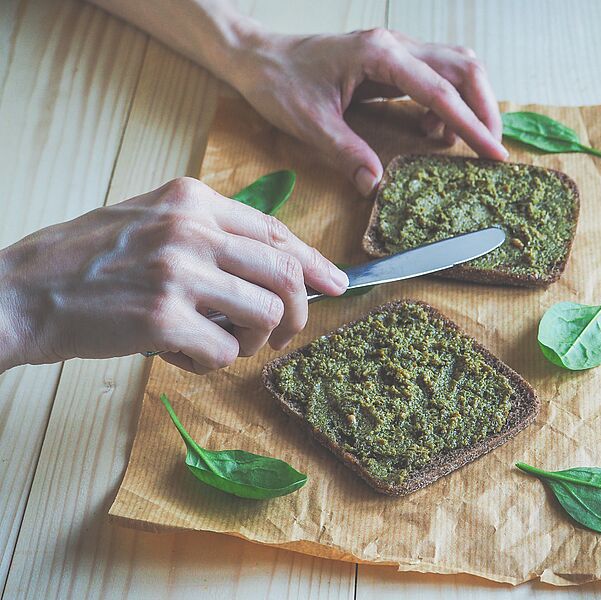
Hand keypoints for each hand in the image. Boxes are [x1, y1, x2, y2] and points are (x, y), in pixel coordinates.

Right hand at [0, 177, 347, 373]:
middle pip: (285, 273)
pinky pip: (224, 352)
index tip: (336, 284)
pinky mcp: (161, 318)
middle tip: (284, 334)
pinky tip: (180, 353)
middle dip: (297, 312)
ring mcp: (177, 272)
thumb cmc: (86, 261)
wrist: (17, 291)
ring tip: (222, 344)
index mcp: (191, 199)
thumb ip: (209, 232)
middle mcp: (190, 228)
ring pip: (265, 314)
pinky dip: (211, 363)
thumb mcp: (150, 220)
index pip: (276, 232)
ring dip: (254, 342)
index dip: (315, 262)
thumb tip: (274, 263)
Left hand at [229, 28, 506, 195]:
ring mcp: (395, 52)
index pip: (440, 91)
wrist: (256, 57)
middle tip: (489, 150)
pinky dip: (446, 106)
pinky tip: (431, 132)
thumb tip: (375, 184)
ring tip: (460, 144)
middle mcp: (395, 46)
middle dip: (483, 108)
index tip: (493, 153)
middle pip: (463, 68)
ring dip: (469, 104)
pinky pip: (435, 79)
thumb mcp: (309, 122)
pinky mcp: (391, 64)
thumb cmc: (278, 82)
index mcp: (379, 56)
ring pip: (455, 69)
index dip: (471, 124)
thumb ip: (346, 151)